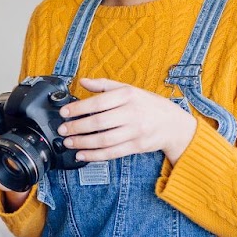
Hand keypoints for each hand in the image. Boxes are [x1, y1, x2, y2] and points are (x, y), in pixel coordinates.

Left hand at [59, 78, 197, 163]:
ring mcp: (135, 131)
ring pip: (104, 140)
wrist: (173, 123)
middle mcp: (132, 113)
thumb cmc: (148, 104)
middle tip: (63, 130)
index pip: (98, 102)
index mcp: (128, 95)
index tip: (64, 112)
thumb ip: (105, 85)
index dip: (78, 108)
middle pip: (99, 122)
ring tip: (69, 143)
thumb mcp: (130, 89)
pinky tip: (82, 155)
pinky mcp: (137, 146)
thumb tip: (82, 81)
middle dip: (77, 127)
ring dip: (83, 143)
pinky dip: (95, 156)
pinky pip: (112, 153)